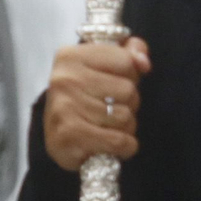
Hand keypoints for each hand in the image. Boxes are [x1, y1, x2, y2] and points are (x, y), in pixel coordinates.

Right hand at [43, 37, 150, 171]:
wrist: (57, 137)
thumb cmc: (84, 98)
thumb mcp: (102, 67)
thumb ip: (129, 54)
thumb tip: (144, 63)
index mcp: (71, 56)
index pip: (127, 60)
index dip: (130, 75)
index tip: (114, 83)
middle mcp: (65, 79)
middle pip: (128, 90)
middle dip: (128, 103)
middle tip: (111, 108)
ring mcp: (65, 107)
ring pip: (125, 117)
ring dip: (126, 126)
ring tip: (109, 125)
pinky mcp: (70, 136)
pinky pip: (119, 140)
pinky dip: (125, 145)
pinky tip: (113, 144)